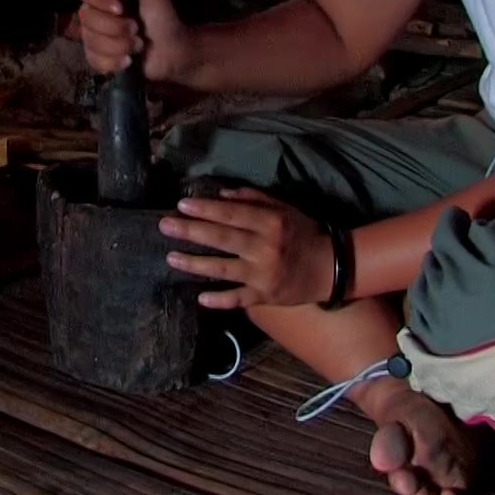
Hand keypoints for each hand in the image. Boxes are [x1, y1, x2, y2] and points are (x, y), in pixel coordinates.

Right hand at [73, 0, 194, 82]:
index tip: (120, 9)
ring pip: (90, 41)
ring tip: (138, 44)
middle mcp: (95, 11)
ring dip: (119, 45)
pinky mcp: (97, 56)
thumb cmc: (164, 19)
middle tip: (137, 30)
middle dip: (115, 28)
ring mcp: (93, 34)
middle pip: (86, 18)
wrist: (173, 51)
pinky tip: (129, 60)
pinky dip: (114, 62)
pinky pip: (93, 60)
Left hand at [160, 188, 333, 308]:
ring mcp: (264, 274)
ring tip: (171, 258)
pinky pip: (239, 299)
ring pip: (224, 269)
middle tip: (164, 225)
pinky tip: (200, 297)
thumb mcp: (284, 208)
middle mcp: (265, 248)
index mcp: (270, 222)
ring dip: (196, 264)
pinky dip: (221, 299)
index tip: (181, 205)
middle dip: (191, 231)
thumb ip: (254, 199)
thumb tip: (221, 194)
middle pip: (222, 238)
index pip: (232, 214)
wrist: (330, 267)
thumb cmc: (304, 233)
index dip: (205, 209)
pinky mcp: (265, 296)